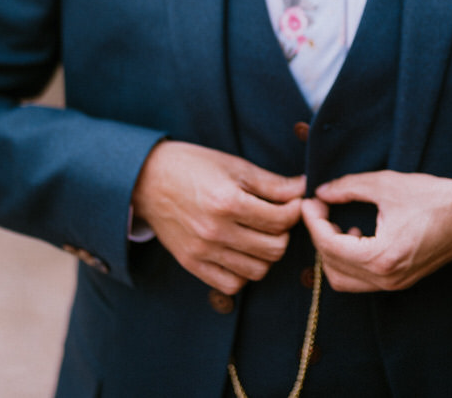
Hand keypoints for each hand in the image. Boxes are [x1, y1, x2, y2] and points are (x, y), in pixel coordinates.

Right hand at [132, 141, 304, 293]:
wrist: (147, 179)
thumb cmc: (193, 166)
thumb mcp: (234, 166)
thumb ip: (271, 183)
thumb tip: (304, 188)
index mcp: (228, 202)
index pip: (281, 220)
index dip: (295, 210)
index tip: (292, 202)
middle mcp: (216, 231)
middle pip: (274, 249)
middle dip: (284, 233)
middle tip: (278, 219)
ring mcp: (203, 251)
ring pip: (257, 271)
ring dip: (266, 254)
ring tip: (260, 234)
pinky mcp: (192, 264)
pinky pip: (232, 284)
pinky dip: (244, 272)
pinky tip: (242, 252)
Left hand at [301, 171, 451, 292]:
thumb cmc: (432, 198)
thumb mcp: (386, 184)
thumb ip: (348, 187)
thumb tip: (322, 191)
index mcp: (382, 256)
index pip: (330, 245)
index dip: (313, 221)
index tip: (309, 200)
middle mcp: (386, 279)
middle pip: (332, 266)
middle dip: (319, 236)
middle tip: (318, 208)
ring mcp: (394, 284)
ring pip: (343, 280)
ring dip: (331, 252)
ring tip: (335, 221)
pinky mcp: (399, 281)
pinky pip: (361, 280)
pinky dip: (348, 260)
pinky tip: (355, 233)